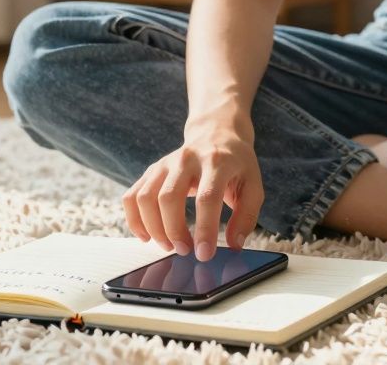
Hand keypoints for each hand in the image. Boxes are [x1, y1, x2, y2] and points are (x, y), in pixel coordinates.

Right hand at [122, 116, 263, 261]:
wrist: (216, 133)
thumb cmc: (237, 165)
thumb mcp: (253, 185)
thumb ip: (246, 216)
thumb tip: (234, 245)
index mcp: (217, 162)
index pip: (207, 197)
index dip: (205, 229)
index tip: (204, 254)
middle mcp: (187, 159)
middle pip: (170, 197)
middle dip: (174, 231)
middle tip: (185, 251)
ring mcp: (165, 163)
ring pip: (146, 197)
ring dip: (153, 228)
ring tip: (168, 246)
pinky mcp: (152, 170)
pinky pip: (132, 196)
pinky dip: (134, 220)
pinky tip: (146, 236)